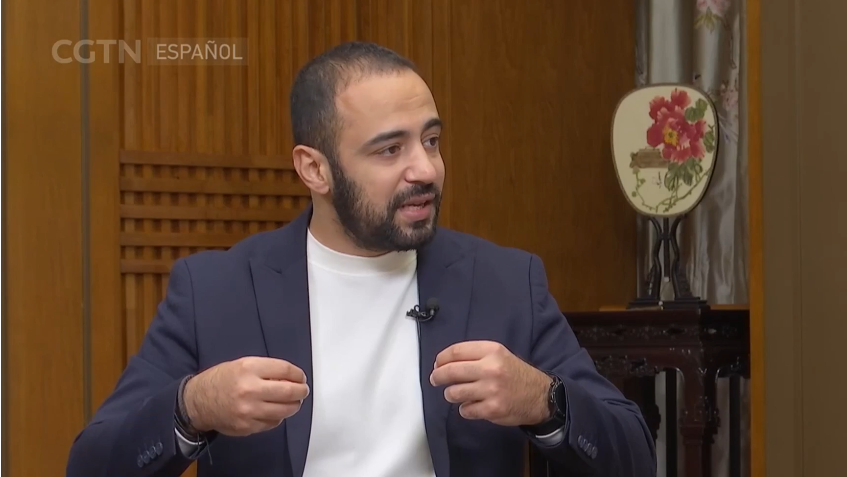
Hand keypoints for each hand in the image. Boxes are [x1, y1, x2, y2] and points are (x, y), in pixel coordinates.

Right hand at [183, 356, 309, 435]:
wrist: (198, 402)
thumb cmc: (222, 380)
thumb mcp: (243, 364)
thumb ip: (267, 370)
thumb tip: (291, 378)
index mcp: (249, 369)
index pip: (285, 370)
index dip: (298, 374)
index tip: (300, 377)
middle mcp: (249, 389)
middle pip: (289, 391)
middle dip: (301, 391)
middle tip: (302, 390)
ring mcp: (248, 411)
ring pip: (284, 410)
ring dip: (294, 406)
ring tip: (293, 402)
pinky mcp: (247, 426)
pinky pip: (273, 422)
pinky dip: (278, 416)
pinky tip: (275, 410)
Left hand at [429, 341, 551, 426]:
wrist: (540, 396)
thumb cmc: (515, 374)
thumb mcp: (499, 355)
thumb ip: (474, 355)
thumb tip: (443, 363)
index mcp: (492, 351)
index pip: (456, 351)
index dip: (441, 359)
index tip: (437, 364)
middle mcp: (491, 368)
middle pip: (451, 371)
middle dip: (438, 376)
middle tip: (435, 379)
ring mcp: (491, 390)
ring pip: (454, 392)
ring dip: (451, 394)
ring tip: (457, 393)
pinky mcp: (492, 409)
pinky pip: (465, 410)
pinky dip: (465, 409)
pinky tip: (472, 405)